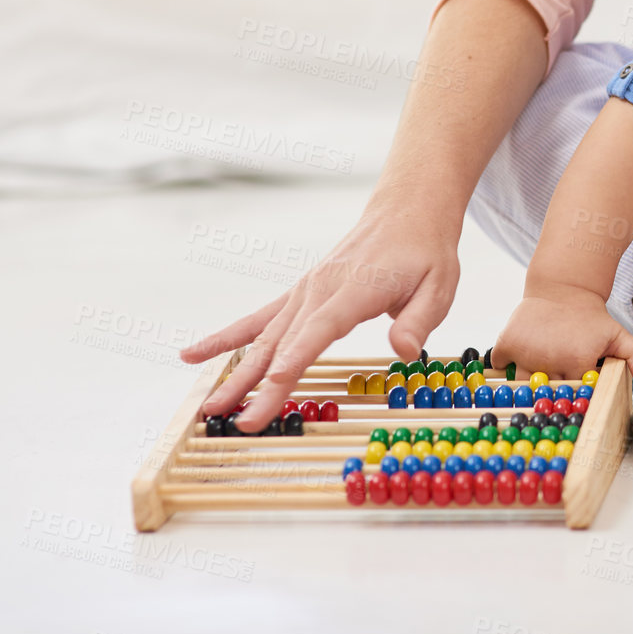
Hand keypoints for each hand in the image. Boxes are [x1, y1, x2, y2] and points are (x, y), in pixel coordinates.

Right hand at [181, 206, 459, 431]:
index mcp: (356, 288)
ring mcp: (304, 291)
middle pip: (285, 342)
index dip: (297, 357)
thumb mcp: (439, 285)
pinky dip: (227, 338)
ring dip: (236, 372)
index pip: (321, 328)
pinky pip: (258, 319)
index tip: (273, 384)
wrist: (405, 212)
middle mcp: (320, 289)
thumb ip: (419, 320)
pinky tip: (193, 355)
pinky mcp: (299, 294)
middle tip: (236, 421)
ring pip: (264, 336)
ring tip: (209, 405)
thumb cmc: (425, 253)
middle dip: (258, 384)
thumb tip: (405, 352)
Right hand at [490, 281, 632, 383]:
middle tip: (556, 379)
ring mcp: (525, 352)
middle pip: (548, 394)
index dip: (576, 393)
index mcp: (577, 361)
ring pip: (522, 385)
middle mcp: (550, 359)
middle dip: (552, 392)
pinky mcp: (506, 343)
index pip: (575, 394)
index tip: (576, 387)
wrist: (562, 287)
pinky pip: (500, 366)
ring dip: (528, 382)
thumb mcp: (616, 334)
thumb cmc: (590, 317)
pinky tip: (519, 357)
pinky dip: (506, 365)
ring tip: (538, 370)